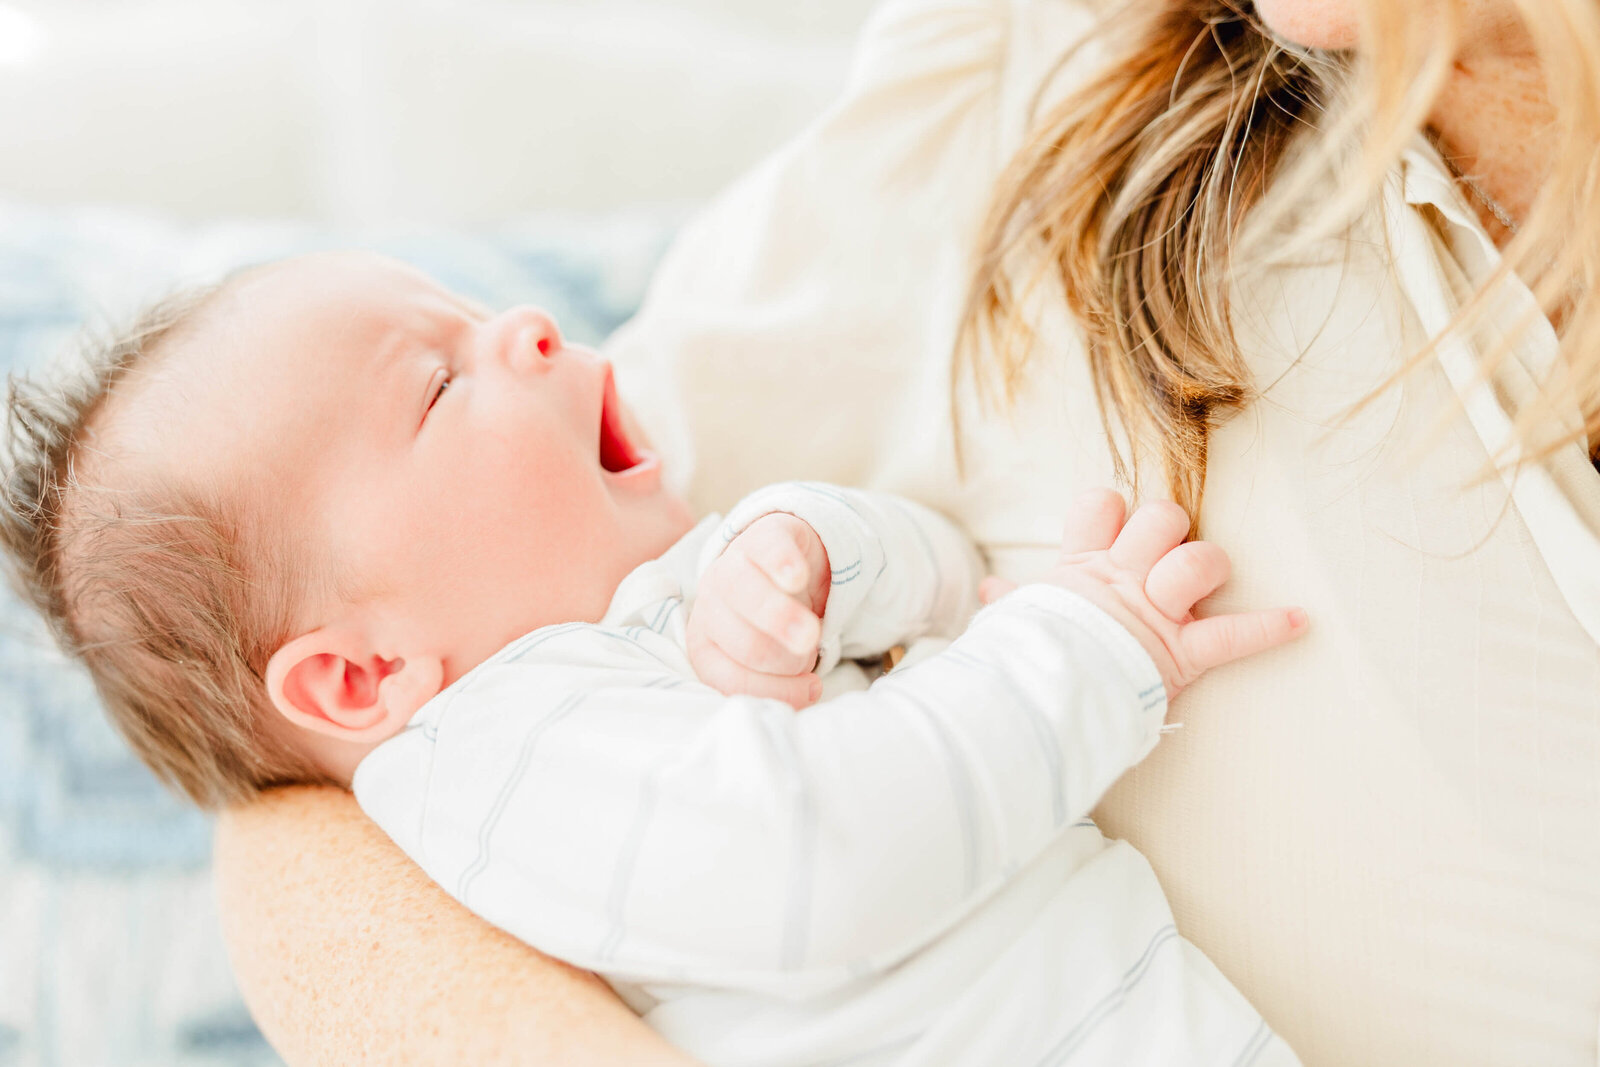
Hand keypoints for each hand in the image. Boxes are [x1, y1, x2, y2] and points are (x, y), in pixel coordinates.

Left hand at [687, 512, 830, 707]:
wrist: (779, 562)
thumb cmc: (768, 625)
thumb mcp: (764, 662)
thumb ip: (772, 685)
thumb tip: (801, 701)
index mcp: (705, 647)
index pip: (732, 682)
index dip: (776, 691)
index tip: (809, 689)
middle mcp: (710, 608)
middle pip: (750, 646)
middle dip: (787, 658)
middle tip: (809, 654)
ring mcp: (731, 568)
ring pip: (755, 602)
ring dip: (788, 623)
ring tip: (814, 634)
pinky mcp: (762, 537)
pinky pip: (770, 553)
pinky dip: (784, 567)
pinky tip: (797, 579)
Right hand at [978, 489, 1307, 698]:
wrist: (1038, 696)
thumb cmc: (1025, 656)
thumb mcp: (1017, 620)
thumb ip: (1012, 602)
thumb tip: (992, 590)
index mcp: (1083, 568)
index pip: (1099, 503)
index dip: (1111, 510)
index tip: (1114, 529)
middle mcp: (1124, 579)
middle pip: (1163, 517)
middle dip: (1169, 530)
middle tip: (1159, 559)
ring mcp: (1155, 612)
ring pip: (1200, 560)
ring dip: (1206, 568)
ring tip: (1198, 586)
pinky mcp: (1182, 652)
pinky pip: (1232, 636)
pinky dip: (1268, 629)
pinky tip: (1300, 620)